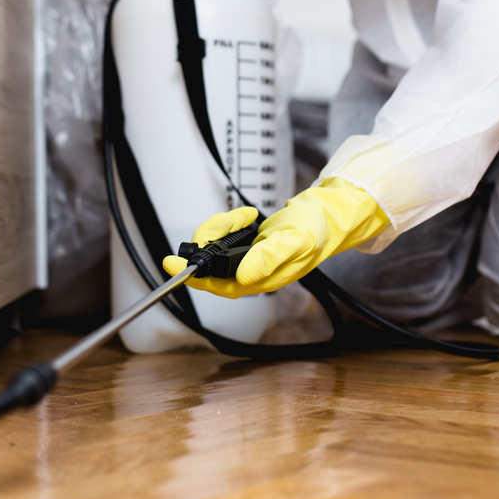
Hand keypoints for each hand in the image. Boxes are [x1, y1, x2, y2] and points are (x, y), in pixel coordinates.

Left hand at [162, 178, 390, 298]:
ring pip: (214, 247)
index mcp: (261, 279)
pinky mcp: (246, 244)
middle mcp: (250, 273)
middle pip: (211, 264)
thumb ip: (270, 257)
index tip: (170, 263)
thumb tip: (244, 276)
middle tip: (224, 222)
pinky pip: (224, 235)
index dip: (192, 277)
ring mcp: (247, 259)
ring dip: (221, 228)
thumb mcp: (296, 240)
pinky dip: (230, 222)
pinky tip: (248, 216)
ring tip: (242, 217)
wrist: (327, 214)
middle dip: (210, 239)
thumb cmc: (316, 229)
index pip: (217, 285)